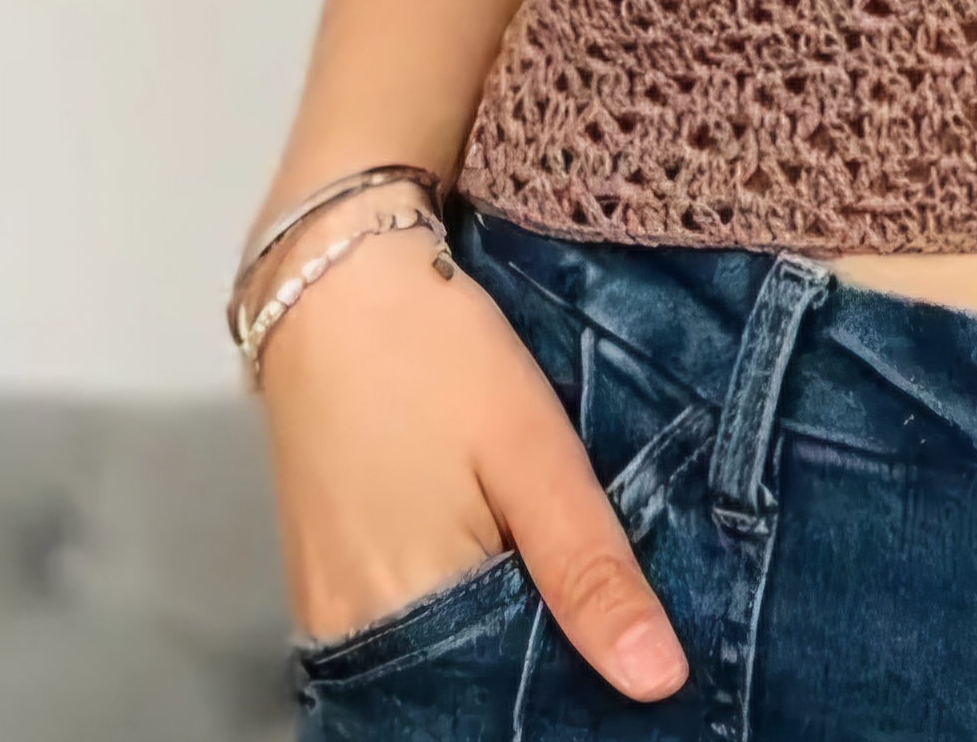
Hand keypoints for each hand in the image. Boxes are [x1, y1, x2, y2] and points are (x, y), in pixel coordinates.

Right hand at [258, 216, 688, 700]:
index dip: (573, 701)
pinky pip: (398, 633)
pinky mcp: (319, 574)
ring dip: (498, 650)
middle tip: (616, 631)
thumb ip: (590, 571)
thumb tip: (657, 680)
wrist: (333, 276)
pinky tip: (508, 583)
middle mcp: (350, 631)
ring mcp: (325, 605)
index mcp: (404, 610)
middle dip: (537, 679)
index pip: (497, 713)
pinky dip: (456, 621)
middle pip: (458, 698)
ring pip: (430, 668)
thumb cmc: (433, 353)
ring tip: (570, 606)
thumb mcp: (534, 453)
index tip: (636, 678)